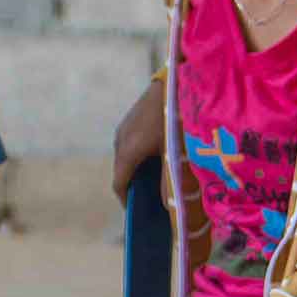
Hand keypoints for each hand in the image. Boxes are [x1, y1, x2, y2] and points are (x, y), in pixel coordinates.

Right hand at [113, 80, 165, 199]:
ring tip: (157, 181)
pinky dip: (139, 157)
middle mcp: (120, 141)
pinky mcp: (130, 120)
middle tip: (152, 200)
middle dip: (135, 187)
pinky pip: (130, 145)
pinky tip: (158, 159)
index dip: (127, 201)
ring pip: (126, 158)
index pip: (119, 184)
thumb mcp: (175, 151)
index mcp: (128, 151)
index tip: (139, 214)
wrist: (175, 83)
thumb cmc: (176, 119)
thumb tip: (166, 204)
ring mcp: (124, 129)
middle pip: (122, 172)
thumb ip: (169, 178)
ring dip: (138, 171)